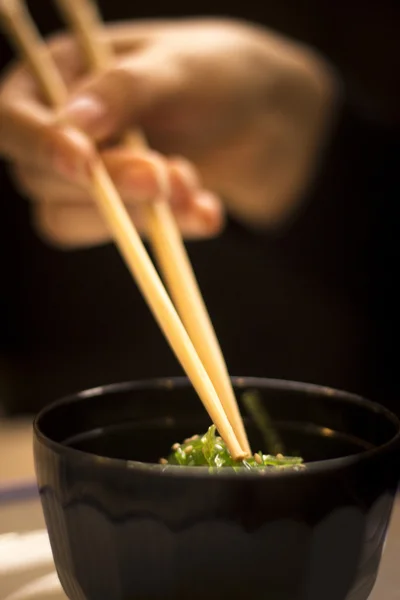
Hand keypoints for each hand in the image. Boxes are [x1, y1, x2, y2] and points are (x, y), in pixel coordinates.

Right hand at [0, 19, 336, 247]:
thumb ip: (126, 90)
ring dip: (135, 215)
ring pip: (75, 220)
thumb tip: (73, 122)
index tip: (84, 161)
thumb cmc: (216, 74)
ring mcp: (92, 180)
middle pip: (41, 180)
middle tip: (161, 175)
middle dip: (105, 185)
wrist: (263, 118)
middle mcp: (63, 134)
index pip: (12, 118)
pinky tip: (207, 211)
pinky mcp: (124, 214)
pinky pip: (124, 239)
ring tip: (192, 187)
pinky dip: (168, 230)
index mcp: (57, 76)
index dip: (38, 144)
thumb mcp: (178, 67)